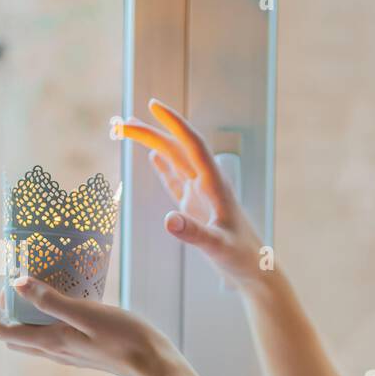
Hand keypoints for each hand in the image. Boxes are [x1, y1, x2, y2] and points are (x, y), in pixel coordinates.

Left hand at [0, 277, 167, 375]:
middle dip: (3, 314)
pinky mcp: (84, 353)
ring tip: (32, 293)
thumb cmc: (125, 337)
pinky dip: (43, 323)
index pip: (4, 331)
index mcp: (51, 342)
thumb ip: (51, 300)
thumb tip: (17, 283)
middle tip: (7, 289)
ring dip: (23, 319)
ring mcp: (70, 355)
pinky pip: (51, 339)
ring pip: (32, 340)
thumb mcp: (86, 312)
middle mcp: (56, 352)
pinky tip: (62, 305)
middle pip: (14, 338)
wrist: (154, 364)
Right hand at [119, 99, 265, 287]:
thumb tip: (168, 220)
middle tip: (121, 123)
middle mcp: (208, 183)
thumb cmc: (242, 257)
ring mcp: (201, 194)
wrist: (254, 270)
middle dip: (150, 132)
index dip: (174, 123)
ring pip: (174, 161)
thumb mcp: (217, 246)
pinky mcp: (196, 206)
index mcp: (215, 184)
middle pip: (177, 148)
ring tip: (128, 130)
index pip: (193, 145)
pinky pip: (177, 180)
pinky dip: (163, 167)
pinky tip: (153, 156)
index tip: (154, 105)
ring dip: (152, 144)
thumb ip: (194, 233)